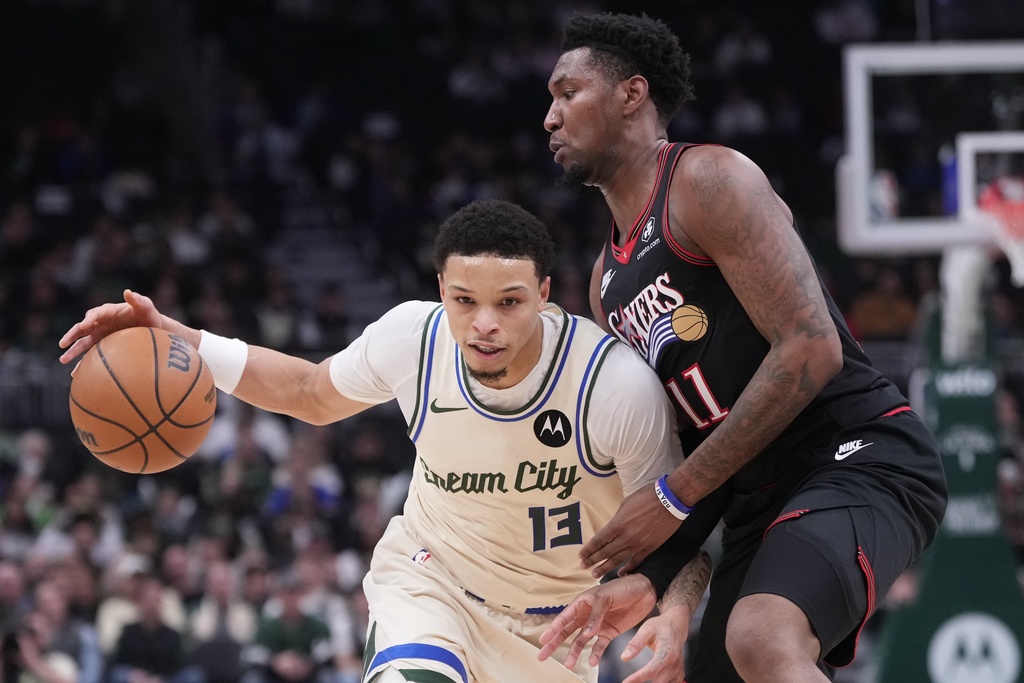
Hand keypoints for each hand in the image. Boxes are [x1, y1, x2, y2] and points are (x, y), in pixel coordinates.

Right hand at [58, 289, 163, 366]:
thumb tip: (128, 292)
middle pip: (82, 328)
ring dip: (72, 351)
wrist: (153, 328)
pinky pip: (90, 354)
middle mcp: (100, 322)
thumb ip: (138, 301)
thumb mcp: (146, 307)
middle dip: (72, 335)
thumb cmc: (149, 315)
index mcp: (108, 312)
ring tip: (63, 360)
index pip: (95, 314)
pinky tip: (76, 373)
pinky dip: (83, 363)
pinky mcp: (103, 345)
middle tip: (63, 343)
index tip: (83, 326)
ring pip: (83, 343)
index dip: (89, 319)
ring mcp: (101, 334)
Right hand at [537, 573, 655, 668]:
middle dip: (554, 643)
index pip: (564, 617)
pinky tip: (592, 662)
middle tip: (543, 655)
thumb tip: (586, 633)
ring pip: (581, 641)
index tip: (543, 640)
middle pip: (567, 631)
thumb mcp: (607, 596)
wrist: (645, 591)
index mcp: (582, 603)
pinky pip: (599, 646)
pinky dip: (595, 654)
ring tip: (569, 664)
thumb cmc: (623, 587)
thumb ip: (596, 614)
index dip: (552, 629)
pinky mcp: (609, 632)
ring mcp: (597, 625)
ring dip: (574, 652)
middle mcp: (587, 615)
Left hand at [580, 486, 681, 576]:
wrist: (670, 501)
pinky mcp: (650, 548)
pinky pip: (636, 561)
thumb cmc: (647, 496)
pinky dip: (628, 569)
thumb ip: (618, 518)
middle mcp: (626, 536)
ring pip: (618, 559)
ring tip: (595, 575)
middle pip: (605, 552)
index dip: (589, 549)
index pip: (599, 540)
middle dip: (593, 560)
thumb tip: (614, 526)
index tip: (581, 555)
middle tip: (583, 567)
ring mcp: (638, 544)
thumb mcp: (627, 503)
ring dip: (605, 568)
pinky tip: (620, 574)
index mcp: (618, 524)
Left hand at [618, 607, 691, 682]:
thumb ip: (635, 643)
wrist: (676, 626)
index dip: (637, 678)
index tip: (625, 682)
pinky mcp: (678, 674)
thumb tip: (624, 657)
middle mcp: (674, 664)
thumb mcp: (646, 629)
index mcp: (667, 652)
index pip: (651, 670)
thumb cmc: (660, 626)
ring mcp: (677, 671)